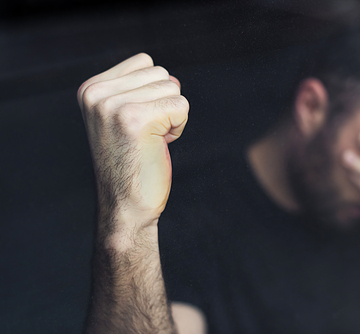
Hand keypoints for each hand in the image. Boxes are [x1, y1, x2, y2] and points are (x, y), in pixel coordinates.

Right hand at [78, 53, 187, 232]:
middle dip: (164, 105)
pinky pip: (181, 106)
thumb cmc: (132, 163)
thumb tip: (170, 77)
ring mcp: (113, 106)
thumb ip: (140, 89)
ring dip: (172, 116)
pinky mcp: (134, 119)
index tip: (138, 124)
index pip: (145, 63)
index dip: (153, 94)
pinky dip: (179, 127)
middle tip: (146, 136)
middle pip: (161, 73)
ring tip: (150, 141)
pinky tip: (159, 146)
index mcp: (90, 89)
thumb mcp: (123, 117)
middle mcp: (96, 94)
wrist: (125, 206)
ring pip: (173, 88)